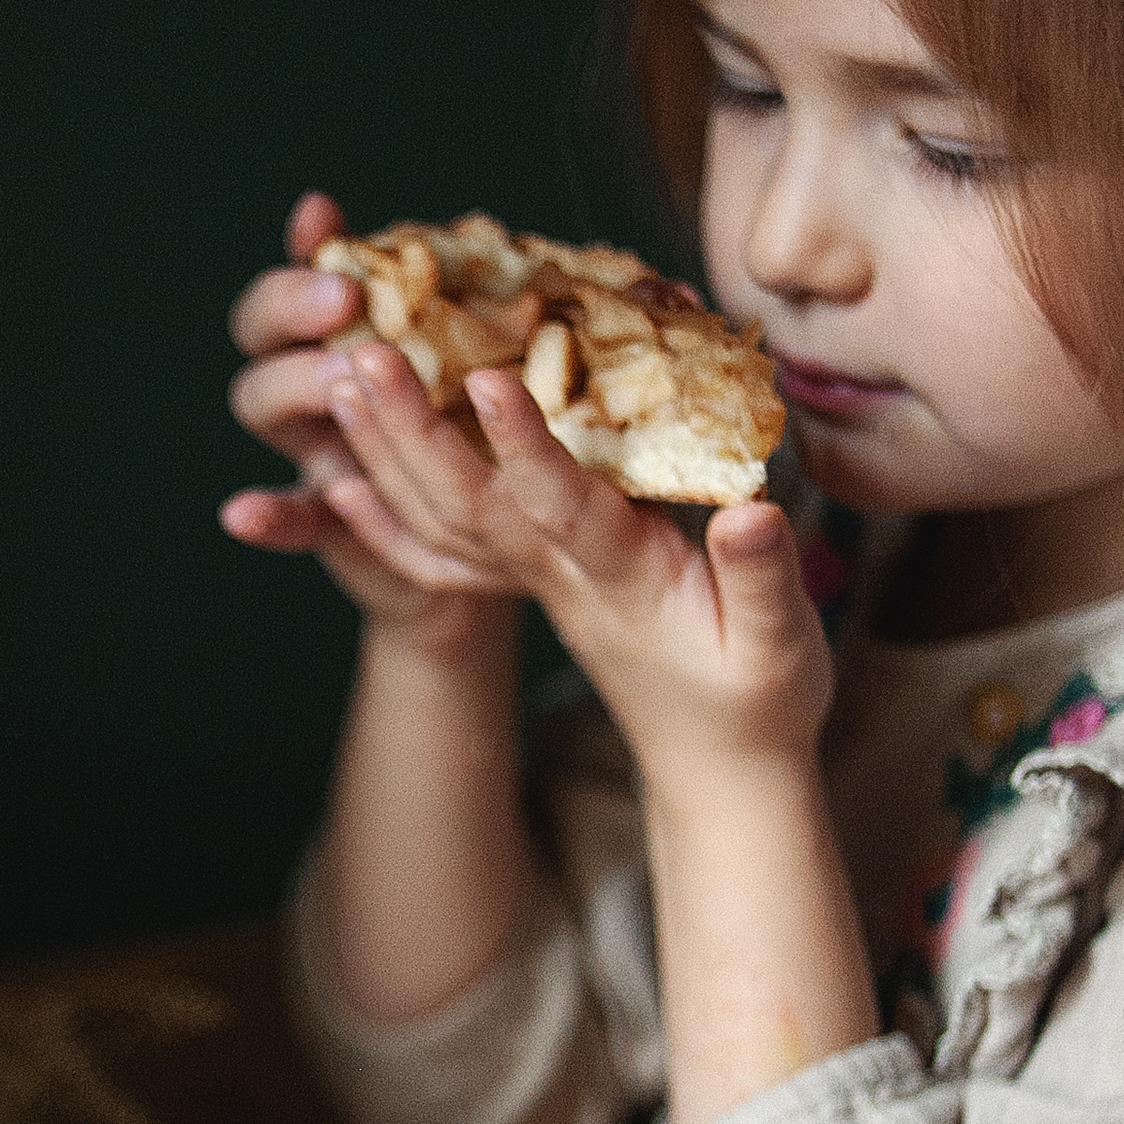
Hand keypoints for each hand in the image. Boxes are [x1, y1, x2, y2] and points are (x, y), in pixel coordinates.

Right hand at [221, 195, 510, 647]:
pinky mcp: (331, 522)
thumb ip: (526, 305)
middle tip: (348, 301)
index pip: (308, 265)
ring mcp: (317, 446)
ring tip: (341, 382)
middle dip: (295, 308)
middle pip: (267, 331)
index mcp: (358, 324)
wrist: (512, 536)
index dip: (308, 250)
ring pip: (270, 405)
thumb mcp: (525, 355)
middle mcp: (320, 377)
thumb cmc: (521, 418)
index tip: (324, 219)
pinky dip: (269, 516)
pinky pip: (293, 518)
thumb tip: (645, 279)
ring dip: (297, 386)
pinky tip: (243, 514)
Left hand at [319, 344, 833, 787]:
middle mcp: (562, 578)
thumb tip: (749, 511)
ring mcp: (539, 583)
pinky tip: (341, 483)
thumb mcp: (782, 646)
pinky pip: (445, 552)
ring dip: (388, 453)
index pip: (562, 508)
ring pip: (446, 519)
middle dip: (417, 431)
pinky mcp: (536, 581)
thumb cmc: (759, 701)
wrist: (715, 767)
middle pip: (473, 505)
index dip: (526, 445)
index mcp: (623, 580)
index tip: (488, 379)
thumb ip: (763, 577)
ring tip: (341, 380)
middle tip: (364, 356)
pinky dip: (387, 520)